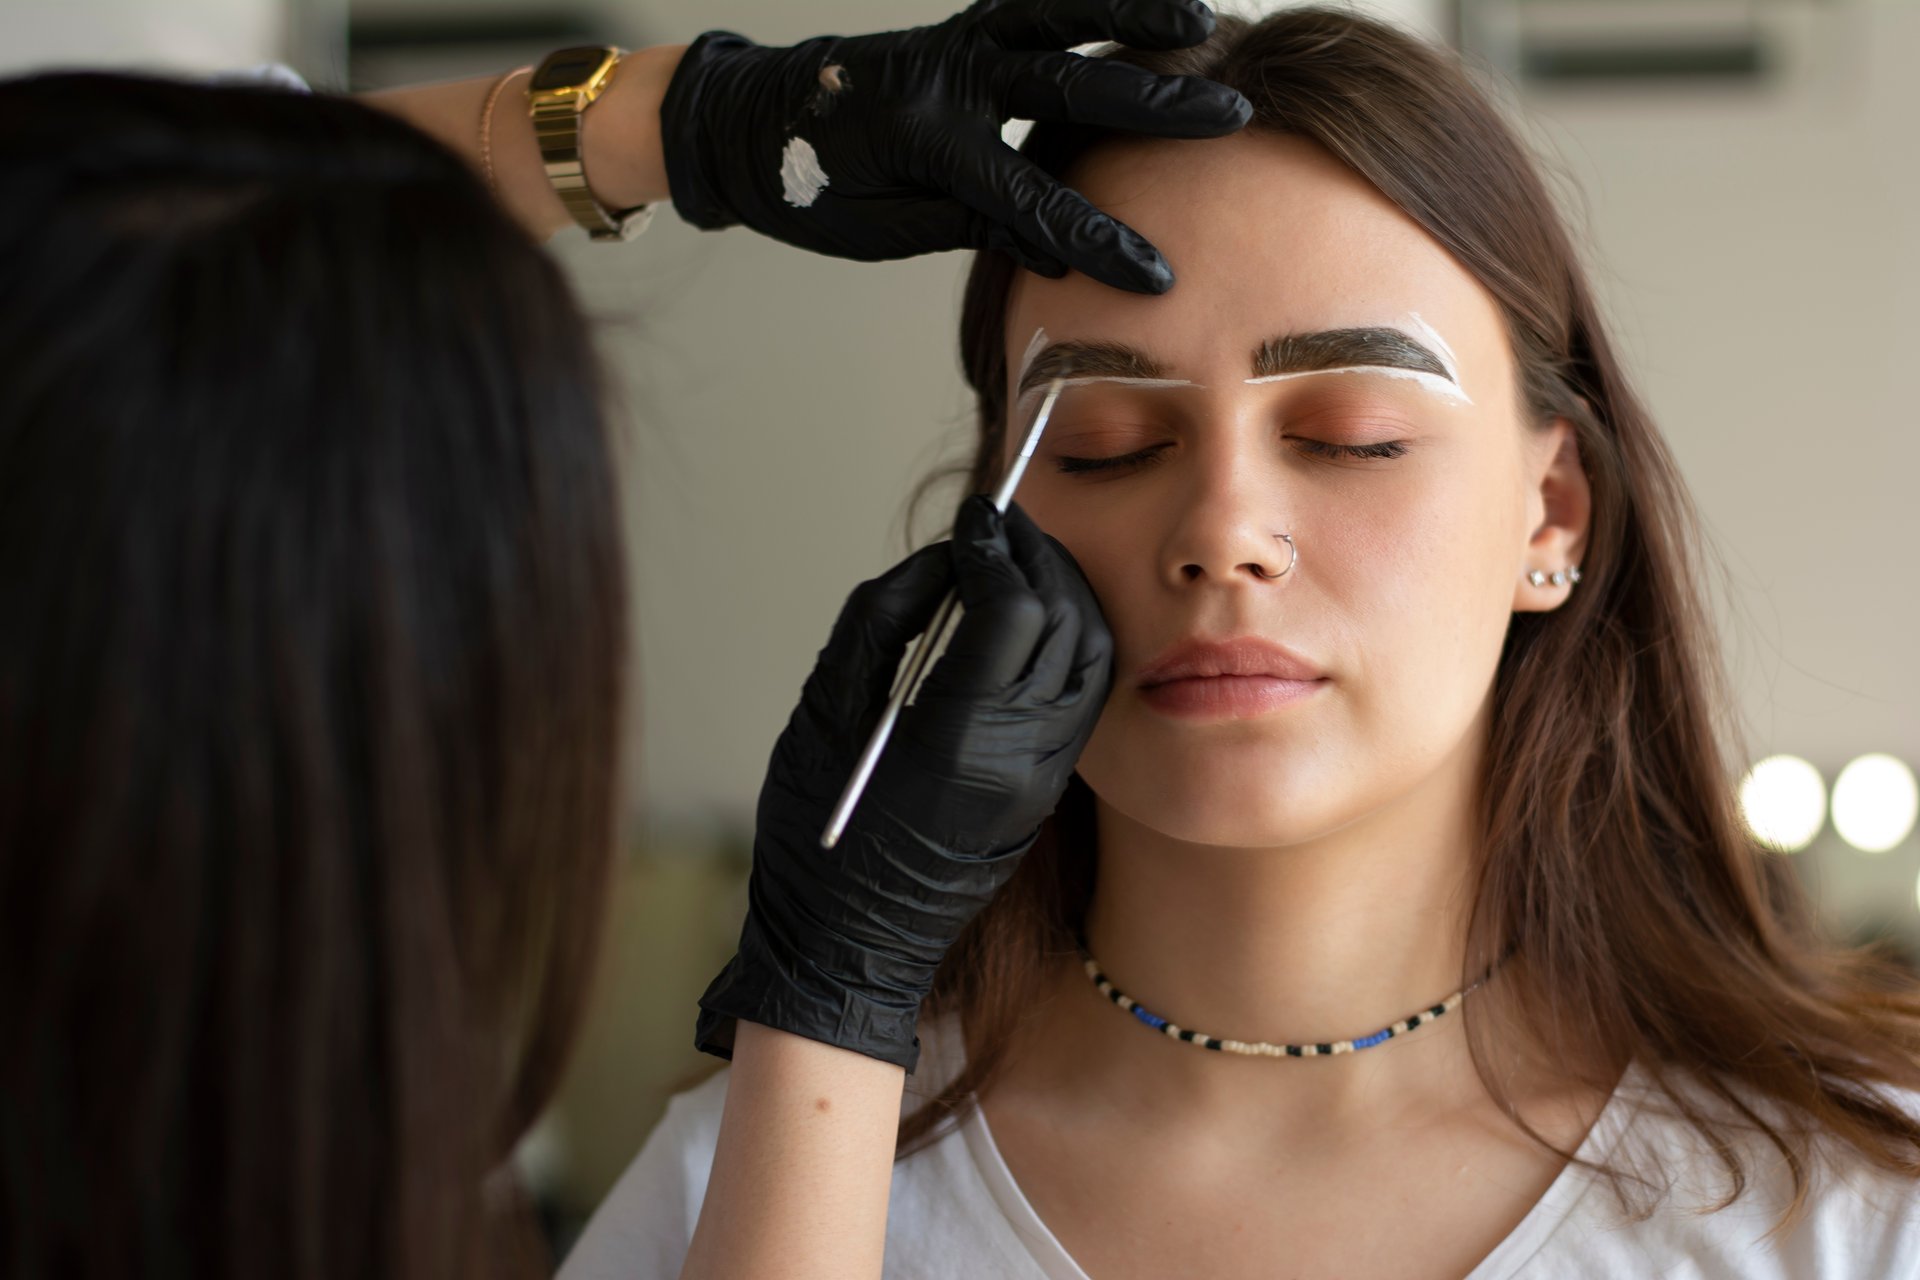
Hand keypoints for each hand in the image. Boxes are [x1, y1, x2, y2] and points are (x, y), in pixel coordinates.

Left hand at [658, 0, 1249, 292]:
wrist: (744, 120)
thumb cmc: (807, 186)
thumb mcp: (882, 229)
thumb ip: (969, 224)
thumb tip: (1055, 248)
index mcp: (920, 141)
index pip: (1028, 198)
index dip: (1096, 238)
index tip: (1156, 275)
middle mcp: (944, 76)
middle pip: (1066, 84)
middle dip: (1151, 105)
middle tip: (1227, 115)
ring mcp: (953, 42)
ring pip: (1055, 15)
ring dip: (1129, 15)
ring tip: (1199, 22)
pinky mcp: (959, 28)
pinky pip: (1034, 6)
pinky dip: (1089, 2)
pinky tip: (1147, 6)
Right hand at [696, 497, 1111, 1068]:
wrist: (850, 949)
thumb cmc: (816, 841)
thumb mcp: (822, 716)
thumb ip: (877, 623)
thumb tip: (935, 560)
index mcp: (958, 739)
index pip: (1012, 609)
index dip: (994, 548)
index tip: (971, 518)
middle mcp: (1019, 758)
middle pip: (1066, 621)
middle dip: (1038, 556)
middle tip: (999, 524)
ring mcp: (1044, 780)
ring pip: (1092, 655)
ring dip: (1065, 592)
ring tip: (1019, 561)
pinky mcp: (1049, 791)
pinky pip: (1086, 696)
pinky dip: (1070, 639)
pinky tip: (1032, 620)